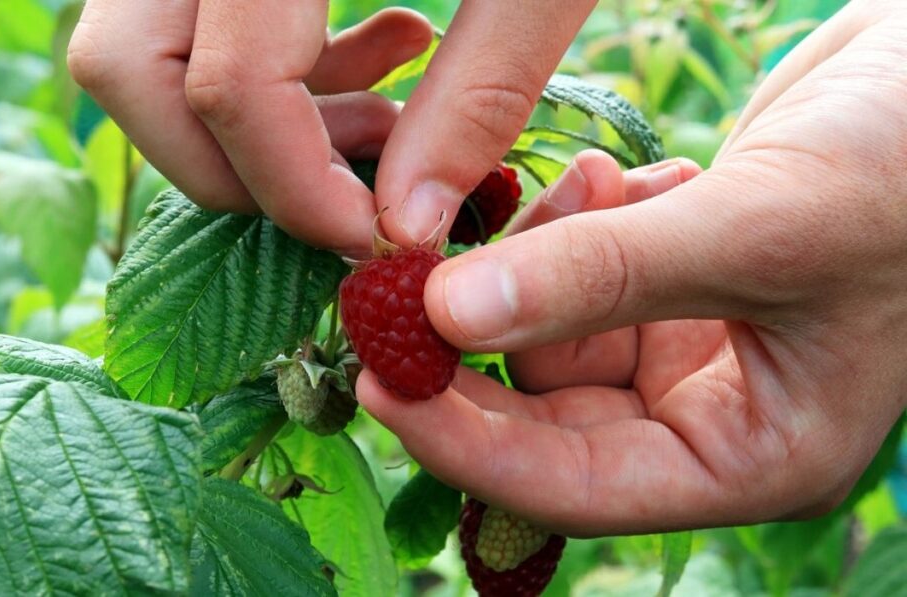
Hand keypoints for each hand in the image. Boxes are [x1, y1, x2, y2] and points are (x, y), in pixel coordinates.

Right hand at [67, 2, 432, 253]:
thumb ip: (480, 97)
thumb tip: (408, 228)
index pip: (225, 89)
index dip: (299, 192)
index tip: (375, 239)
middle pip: (133, 76)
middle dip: (240, 172)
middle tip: (344, 198)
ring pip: (151, 55)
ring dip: (267, 123)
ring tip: (391, 124)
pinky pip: (197, 22)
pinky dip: (280, 65)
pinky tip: (394, 47)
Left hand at [358, 0, 906, 534]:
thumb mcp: (757, 230)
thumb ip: (602, 276)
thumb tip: (446, 314)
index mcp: (748, 455)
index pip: (575, 486)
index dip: (468, 443)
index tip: (379, 384)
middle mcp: (706, 413)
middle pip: (546, 410)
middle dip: (477, 341)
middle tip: (404, 277)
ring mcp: (683, 342)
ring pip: (552, 327)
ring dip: (536, 259)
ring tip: (586, 187)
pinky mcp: (668, 276)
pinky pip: (578, 268)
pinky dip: (573, 222)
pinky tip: (613, 178)